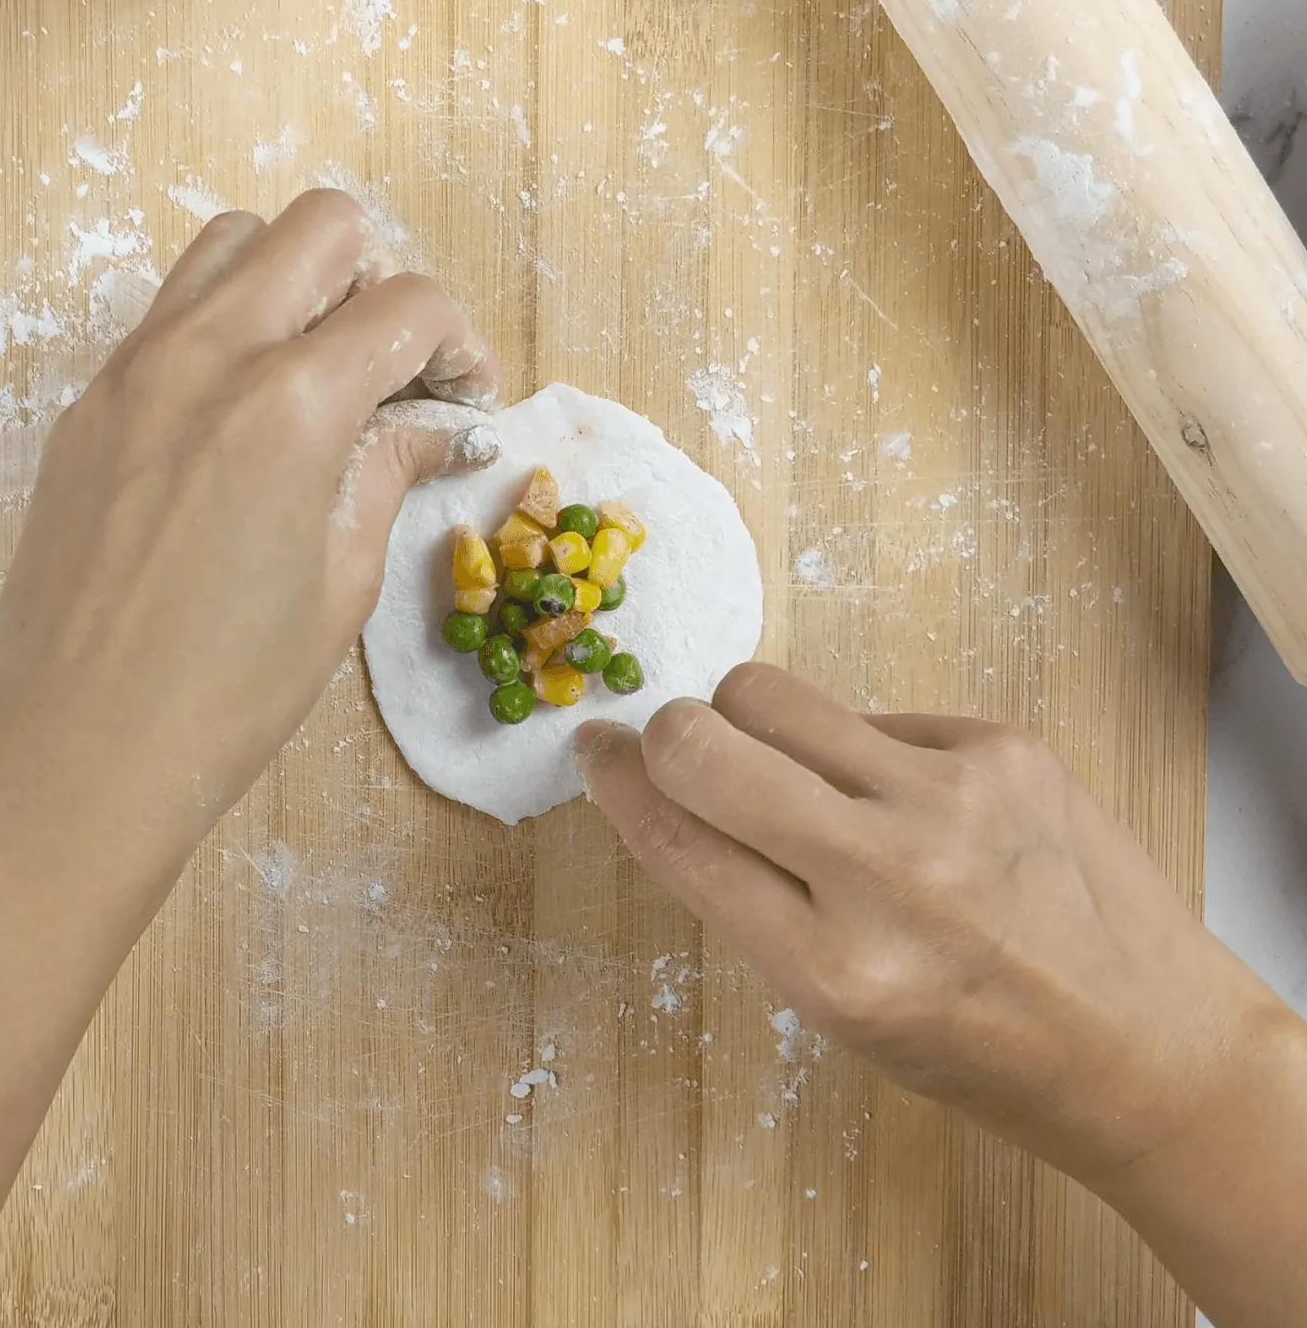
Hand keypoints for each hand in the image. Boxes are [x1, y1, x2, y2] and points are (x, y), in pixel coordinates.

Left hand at [0, 189, 502, 889]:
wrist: (73, 752)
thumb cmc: (222, 695)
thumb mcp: (340, 584)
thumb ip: (387, 475)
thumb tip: (430, 427)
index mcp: (287, 403)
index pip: (406, 303)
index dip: (461, 343)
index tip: (466, 399)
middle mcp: (204, 355)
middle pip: (320, 227)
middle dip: (382, 280)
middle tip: (398, 370)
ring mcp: (132, 371)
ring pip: (231, 245)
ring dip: (295, 281)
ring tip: (321, 374)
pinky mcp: (88, 406)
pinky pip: (169, 314)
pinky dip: (227, 327)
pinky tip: (246, 418)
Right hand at [574, 662, 1295, 1183]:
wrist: (1148, 1046)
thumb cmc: (981, 1045)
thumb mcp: (839, 1011)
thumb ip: (752, 899)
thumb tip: (667, 782)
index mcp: (834, 971)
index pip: (680, 840)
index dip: (616, 783)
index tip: (593, 750)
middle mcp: (890, 877)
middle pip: (707, 744)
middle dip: (668, 735)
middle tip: (676, 748)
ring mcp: (953, 799)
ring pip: (774, 696)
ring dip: (752, 722)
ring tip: (794, 772)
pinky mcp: (1003, 748)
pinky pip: (872, 712)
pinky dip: (861, 749)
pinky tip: (910, 804)